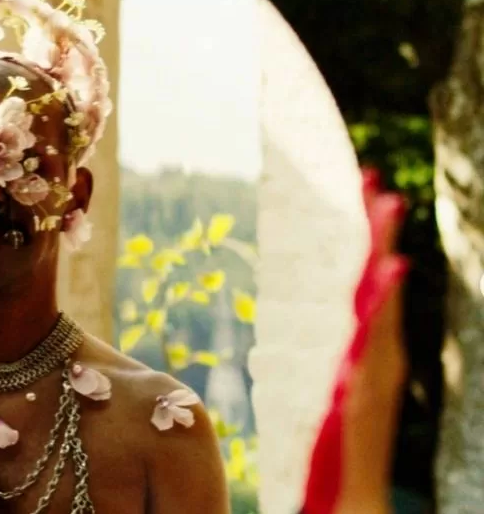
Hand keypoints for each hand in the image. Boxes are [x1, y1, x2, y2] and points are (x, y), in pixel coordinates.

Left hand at [302, 168, 408, 513]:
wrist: (346, 509)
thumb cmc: (326, 467)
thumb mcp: (310, 407)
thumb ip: (307, 374)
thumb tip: (270, 350)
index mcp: (354, 363)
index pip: (358, 297)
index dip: (360, 252)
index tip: (358, 201)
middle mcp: (370, 365)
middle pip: (374, 291)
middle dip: (375, 237)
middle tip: (374, 181)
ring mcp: (372, 381)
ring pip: (380, 308)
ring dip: (383, 255)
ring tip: (386, 203)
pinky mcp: (366, 403)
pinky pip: (375, 349)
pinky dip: (386, 311)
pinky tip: (391, 272)